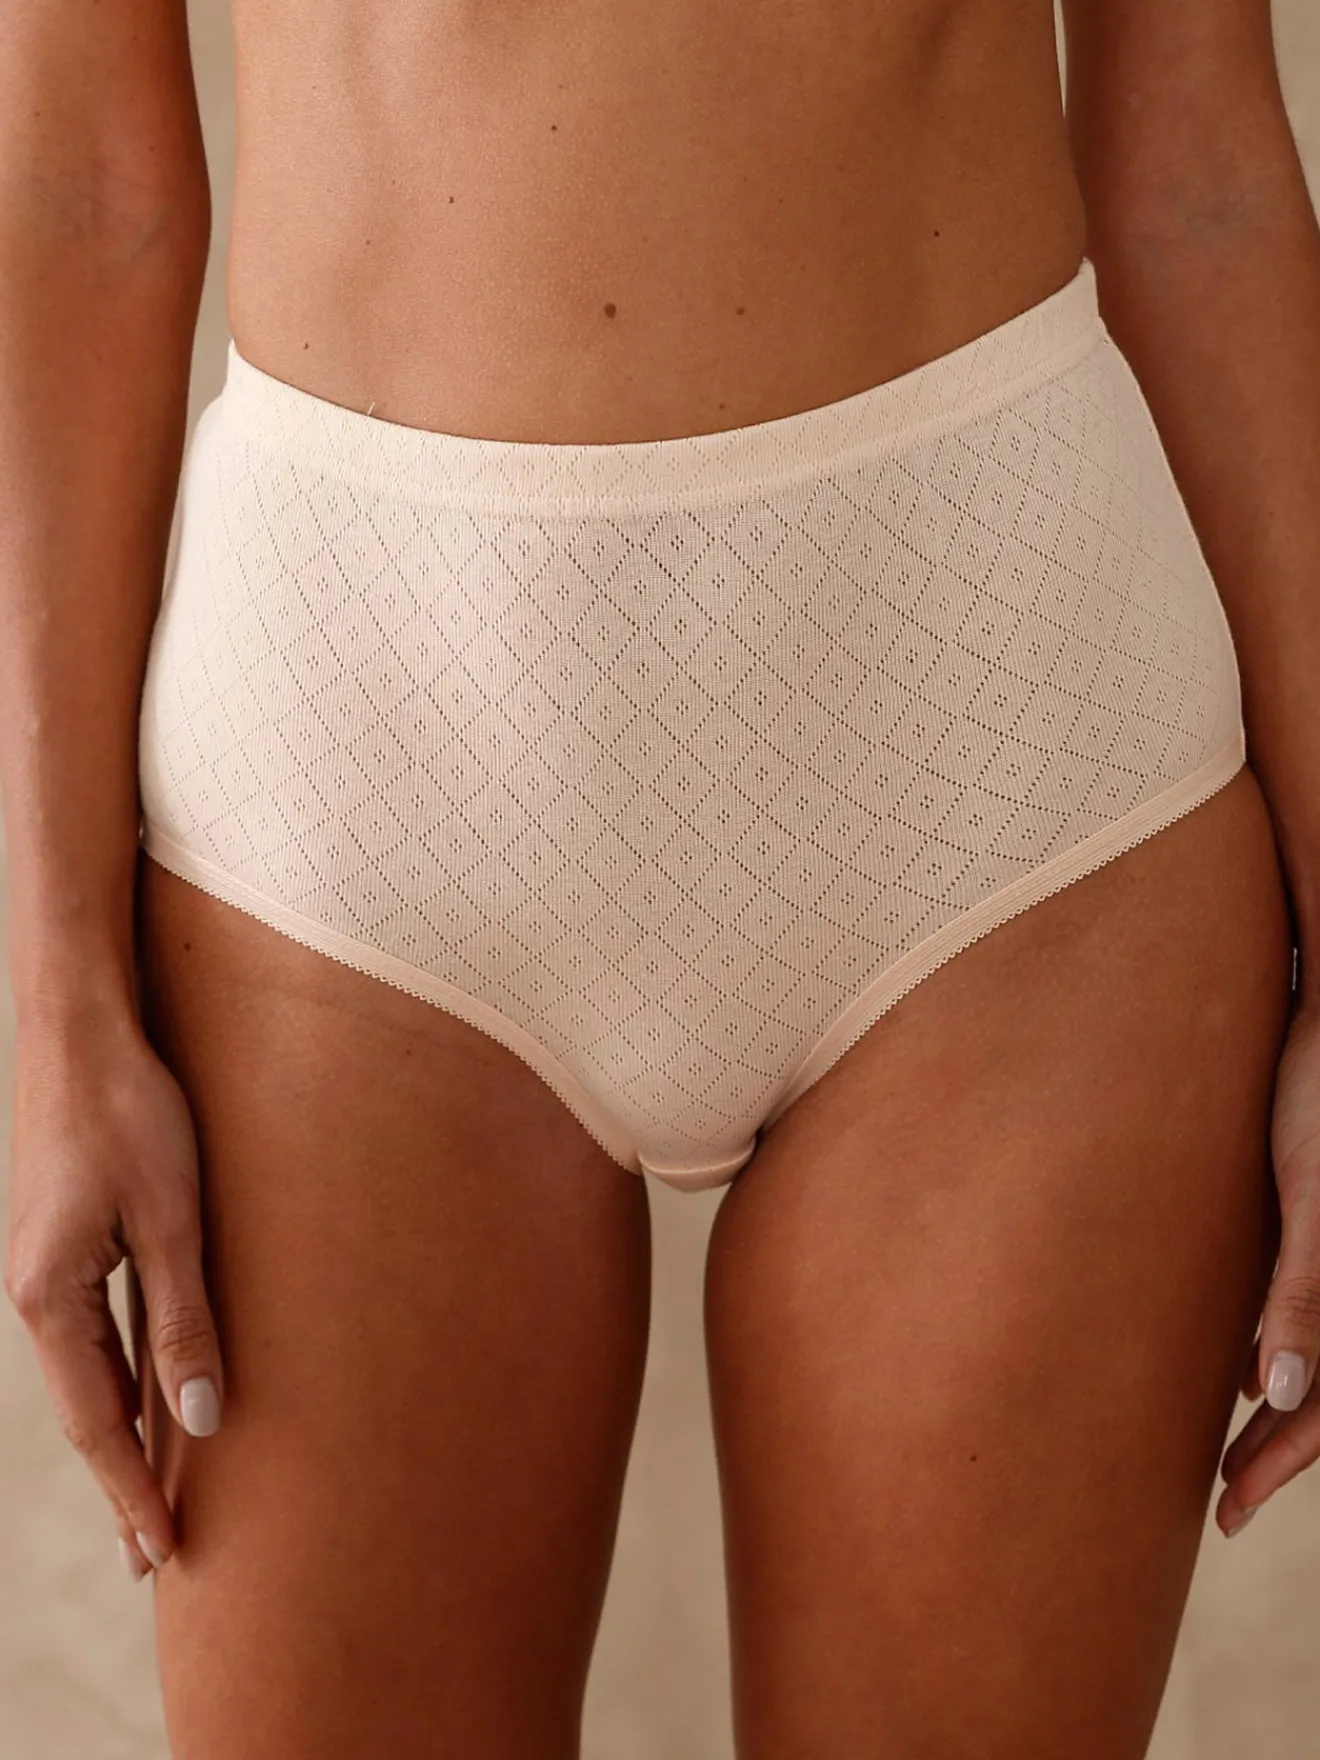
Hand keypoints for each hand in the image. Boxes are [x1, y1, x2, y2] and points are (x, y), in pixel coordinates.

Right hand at [3, 1005, 224, 1579]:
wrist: (79, 1030)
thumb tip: (200, 1421)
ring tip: (159, 1493)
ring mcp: (47, 1270)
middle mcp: (35, 1295)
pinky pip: (98, 1332)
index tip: (163, 1553)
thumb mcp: (171, 1219)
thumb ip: (184, 1321)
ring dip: (128, 1434)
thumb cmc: (130, 1114)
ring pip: (91, 1375)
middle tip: (159, 1555)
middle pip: (86, 1409)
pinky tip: (153, 1397)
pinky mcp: (67, 1243)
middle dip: (126, 1480)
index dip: (133, 1488)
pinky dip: (127, 1377)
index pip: (98, 1421)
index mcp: (48, 1299)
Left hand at [1217, 998, 1319, 1535]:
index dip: (1279, 1465)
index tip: (1225, 1510)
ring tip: (1218, 1456)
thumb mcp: (1309, 1199)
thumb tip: (1276, 1397)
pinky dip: (1272, 1352)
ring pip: (1312, 1361)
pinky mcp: (1313, 1228)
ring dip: (1270, 1412)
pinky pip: (1302, 1311)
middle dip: (1273, 1455)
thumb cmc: (1318, 1098)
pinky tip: (1229, 1374)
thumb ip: (1303, 1296)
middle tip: (1219, 1508)